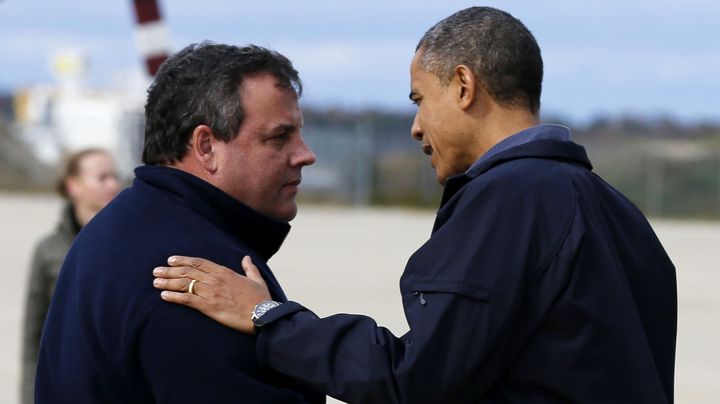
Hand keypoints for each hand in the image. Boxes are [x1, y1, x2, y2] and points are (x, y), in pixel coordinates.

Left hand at [152, 255, 270, 333]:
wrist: (262, 314)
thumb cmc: (260, 299)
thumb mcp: (257, 280)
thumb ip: (249, 268)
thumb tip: (246, 258)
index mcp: (224, 272)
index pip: (199, 262)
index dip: (183, 260)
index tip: (171, 260)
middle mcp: (215, 280)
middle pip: (187, 272)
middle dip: (170, 270)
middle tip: (156, 271)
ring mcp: (210, 293)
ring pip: (184, 284)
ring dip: (168, 282)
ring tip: (155, 282)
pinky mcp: (208, 306)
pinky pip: (187, 300)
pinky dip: (174, 297)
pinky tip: (163, 295)